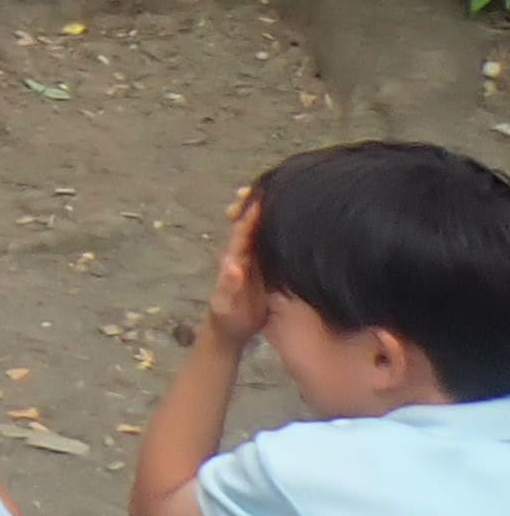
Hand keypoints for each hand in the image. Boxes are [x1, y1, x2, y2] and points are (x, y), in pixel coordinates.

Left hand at [204, 192, 270, 348]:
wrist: (229, 331)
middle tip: (268, 184)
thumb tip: (233, 264)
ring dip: (267, 216)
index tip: (259, 198)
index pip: (242, 234)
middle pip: (249, 226)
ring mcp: (253, 262)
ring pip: (259, 234)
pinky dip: (275, 232)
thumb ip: (229, 286)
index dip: (249, 216)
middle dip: (255, 206)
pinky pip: (269, 246)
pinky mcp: (264, 271)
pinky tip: (289, 224)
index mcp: (234, 260)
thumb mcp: (227, 304)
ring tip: (280, 196)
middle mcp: (243, 256)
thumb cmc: (226, 318)